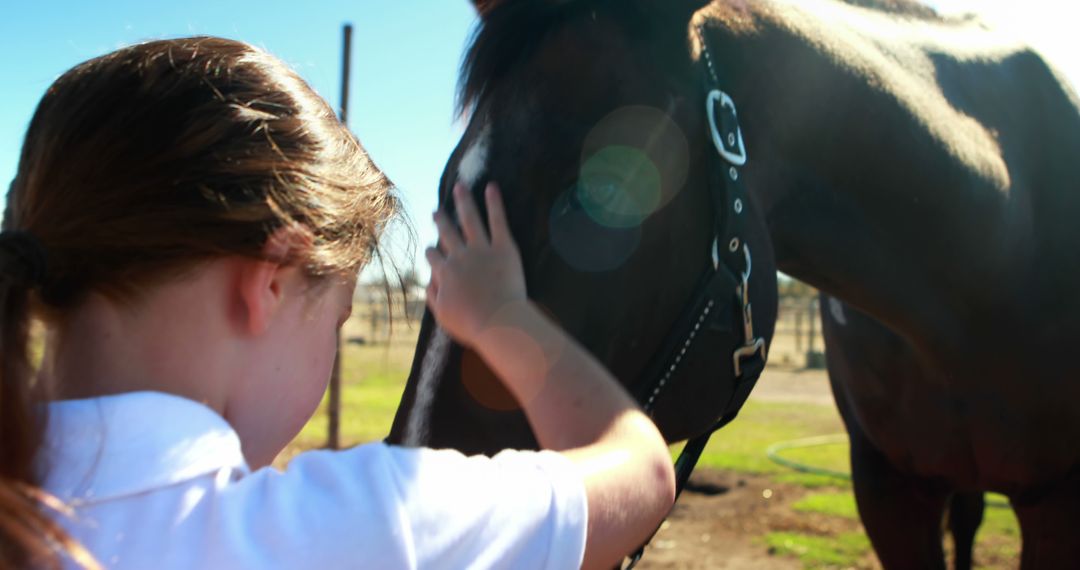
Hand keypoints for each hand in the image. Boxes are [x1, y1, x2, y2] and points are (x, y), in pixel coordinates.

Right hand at [425, 183, 525, 346]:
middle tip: (436, 210)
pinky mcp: (504, 247)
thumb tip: (427, 282)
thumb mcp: (442, 315)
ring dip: (463, 201)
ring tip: (460, 187)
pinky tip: (491, 187)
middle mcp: (460, 256)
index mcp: (444, 272)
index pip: (432, 256)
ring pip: (469, 219)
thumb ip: (432, 296)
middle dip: (440, 220)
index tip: (432, 250)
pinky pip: (498, 220)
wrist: (499, 323)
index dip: (431, 252)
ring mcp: (481, 250)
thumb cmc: (472, 324)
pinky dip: (494, 203)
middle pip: (447, 232)